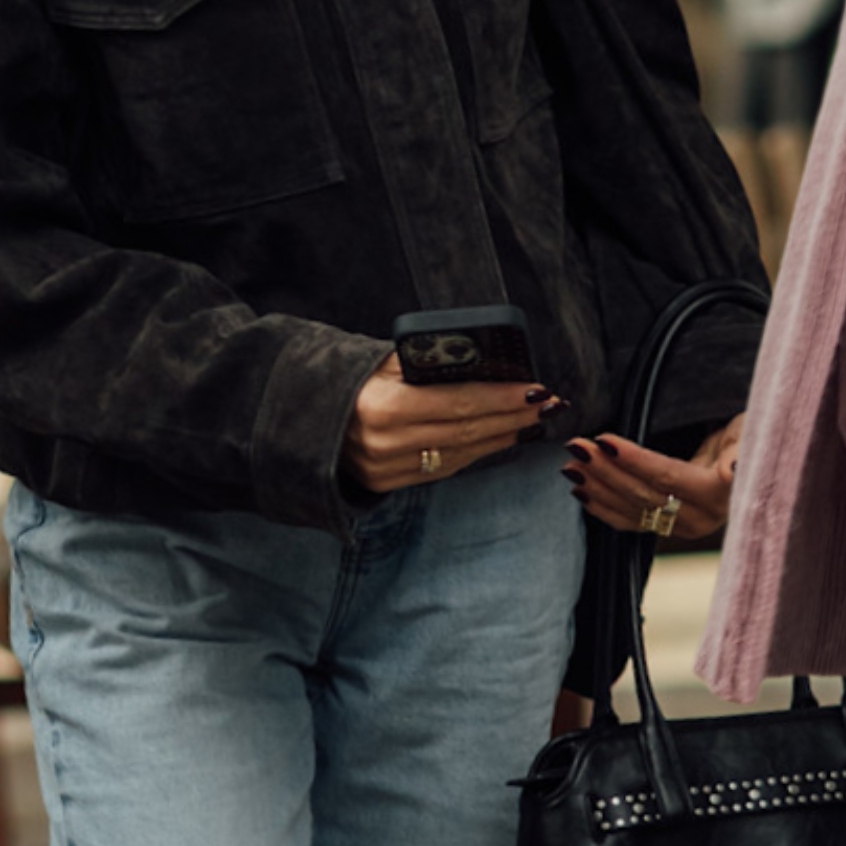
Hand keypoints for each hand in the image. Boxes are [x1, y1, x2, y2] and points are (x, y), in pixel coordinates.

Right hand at [341, 357, 551, 496]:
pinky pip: (444, 467)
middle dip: (513, 417)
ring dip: (502, 437)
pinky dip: (477, 452)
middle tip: (548, 405)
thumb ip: (425, 365)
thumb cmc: (345, 380)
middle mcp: (385, 443)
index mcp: (381, 407)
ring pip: (460, 453)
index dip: (502, 399)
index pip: (459, 404)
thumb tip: (484, 362)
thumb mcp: (379, 362)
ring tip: (533, 421)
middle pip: (467, 431)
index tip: (536, 390)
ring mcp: (385, 469)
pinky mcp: (386, 483)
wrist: (298, 417)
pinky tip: (501, 439)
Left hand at [563, 412, 742, 539]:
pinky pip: (633, 523)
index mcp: (720, 494)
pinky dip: (604, 508)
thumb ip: (739, 453)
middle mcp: (702, 517)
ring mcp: (685, 527)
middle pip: (644, 494)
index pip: (668, 476)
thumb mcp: (751, 436)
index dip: (635, 460)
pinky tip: (583, 494)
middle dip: (606, 469)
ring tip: (571, 466)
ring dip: (598, 487)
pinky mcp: (672, 528)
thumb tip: (731, 471)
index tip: (604, 441)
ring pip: (633, 510)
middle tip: (577, 446)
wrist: (756, 463)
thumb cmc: (750, 440)